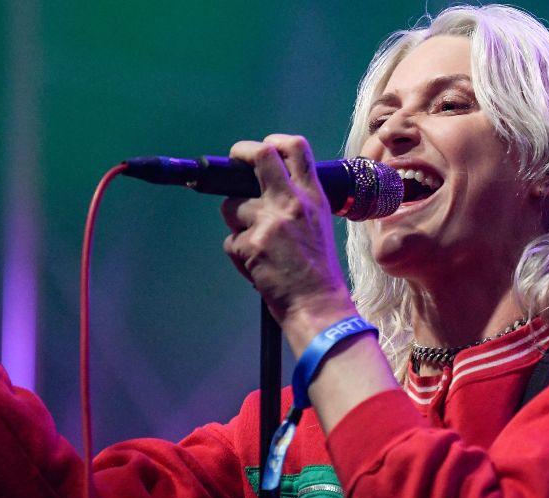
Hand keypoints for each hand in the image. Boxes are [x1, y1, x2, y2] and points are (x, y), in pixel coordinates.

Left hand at [221, 135, 356, 351]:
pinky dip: (238, 255)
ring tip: (256, 245)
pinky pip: (230, 241)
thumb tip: (263, 189)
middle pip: (259, 156)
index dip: (273, 141)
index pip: (297, 148)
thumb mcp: (318, 225)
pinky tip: (257, 267)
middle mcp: (292, 202)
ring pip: (232, 206)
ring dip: (236, 223)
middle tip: (231, 163)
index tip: (262, 148)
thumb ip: (296, 204)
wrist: (317, 305)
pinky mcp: (251, 243)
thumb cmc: (317, 271)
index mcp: (313, 197)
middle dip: (239, 154)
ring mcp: (270, 221)